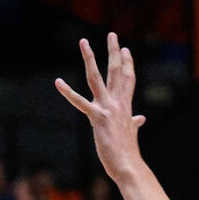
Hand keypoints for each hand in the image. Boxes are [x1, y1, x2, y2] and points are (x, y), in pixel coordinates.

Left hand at [54, 33, 147, 173]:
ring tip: (84, 42)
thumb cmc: (128, 152)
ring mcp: (107, 109)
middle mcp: (118, 103)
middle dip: (114, 52)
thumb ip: (134, 123)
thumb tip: (140, 119)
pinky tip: (58, 82)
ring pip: (96, 78)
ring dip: (90, 59)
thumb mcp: (131, 132)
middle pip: (116, 72)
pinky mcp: (97, 118)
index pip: (127, 79)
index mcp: (125, 106)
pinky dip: (68, 92)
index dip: (127, 63)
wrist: (128, 165)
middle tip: (112, 34)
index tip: (126, 50)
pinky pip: (80, 102)